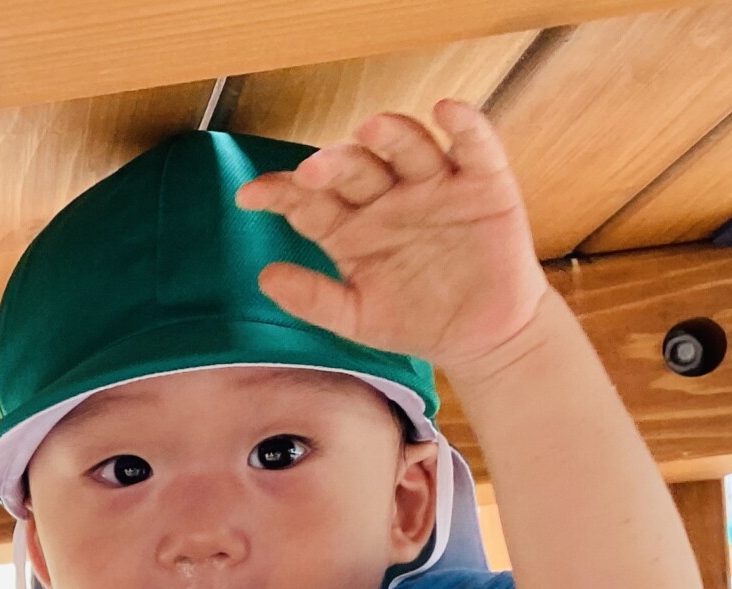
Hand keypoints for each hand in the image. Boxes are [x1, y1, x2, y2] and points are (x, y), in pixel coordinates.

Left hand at [233, 100, 546, 380]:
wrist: (482, 335)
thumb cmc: (415, 319)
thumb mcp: (357, 318)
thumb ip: (313, 299)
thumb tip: (265, 278)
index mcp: (349, 225)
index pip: (309, 200)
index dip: (279, 193)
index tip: (249, 195)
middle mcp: (386, 196)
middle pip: (354, 166)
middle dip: (332, 164)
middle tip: (312, 172)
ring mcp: (432, 184)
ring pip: (407, 146)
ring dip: (390, 133)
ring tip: (371, 129)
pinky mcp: (482, 182)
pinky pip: (474, 144)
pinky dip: (464, 124)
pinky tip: (447, 111)